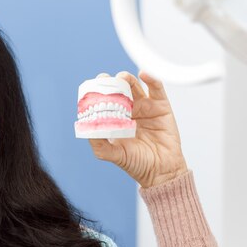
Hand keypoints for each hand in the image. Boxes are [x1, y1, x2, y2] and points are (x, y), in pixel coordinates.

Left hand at [88, 71, 187, 187]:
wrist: (162, 172)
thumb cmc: (137, 164)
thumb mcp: (112, 154)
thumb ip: (98, 142)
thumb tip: (85, 128)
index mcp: (117, 120)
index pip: (106, 102)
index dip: (99, 93)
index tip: (93, 87)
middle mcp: (130, 111)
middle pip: (119, 90)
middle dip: (111, 83)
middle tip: (105, 79)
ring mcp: (146, 107)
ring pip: (135, 86)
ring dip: (127, 79)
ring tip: (122, 78)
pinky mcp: (161, 107)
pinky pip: (156, 89)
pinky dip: (151, 78)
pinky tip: (143, 74)